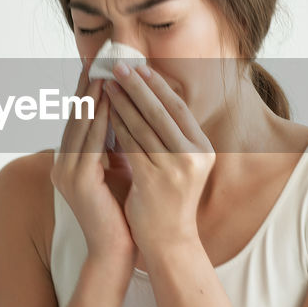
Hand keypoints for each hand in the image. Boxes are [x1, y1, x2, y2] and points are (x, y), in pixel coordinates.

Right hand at [50, 62, 140, 273]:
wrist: (117, 250)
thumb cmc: (123, 211)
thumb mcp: (119, 168)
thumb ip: (117, 143)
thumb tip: (128, 111)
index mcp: (68, 162)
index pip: (78, 119)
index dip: (87, 91)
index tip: (99, 66)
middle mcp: (61, 164)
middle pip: (75, 116)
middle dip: (87, 86)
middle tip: (98, 58)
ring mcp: (66, 172)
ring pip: (81, 124)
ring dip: (93, 96)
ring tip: (105, 71)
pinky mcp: (77, 180)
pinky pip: (90, 141)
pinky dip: (100, 118)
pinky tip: (112, 100)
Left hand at [105, 62, 215, 262]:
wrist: (169, 241)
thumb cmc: (169, 199)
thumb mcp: (179, 164)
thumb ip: (170, 136)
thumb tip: (148, 96)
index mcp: (203, 149)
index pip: (178, 108)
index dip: (158, 86)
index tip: (140, 67)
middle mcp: (194, 156)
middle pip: (161, 111)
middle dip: (137, 86)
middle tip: (118, 66)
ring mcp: (176, 169)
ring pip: (143, 126)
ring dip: (122, 101)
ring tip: (106, 83)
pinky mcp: (154, 181)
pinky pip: (131, 145)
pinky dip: (116, 126)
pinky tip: (104, 112)